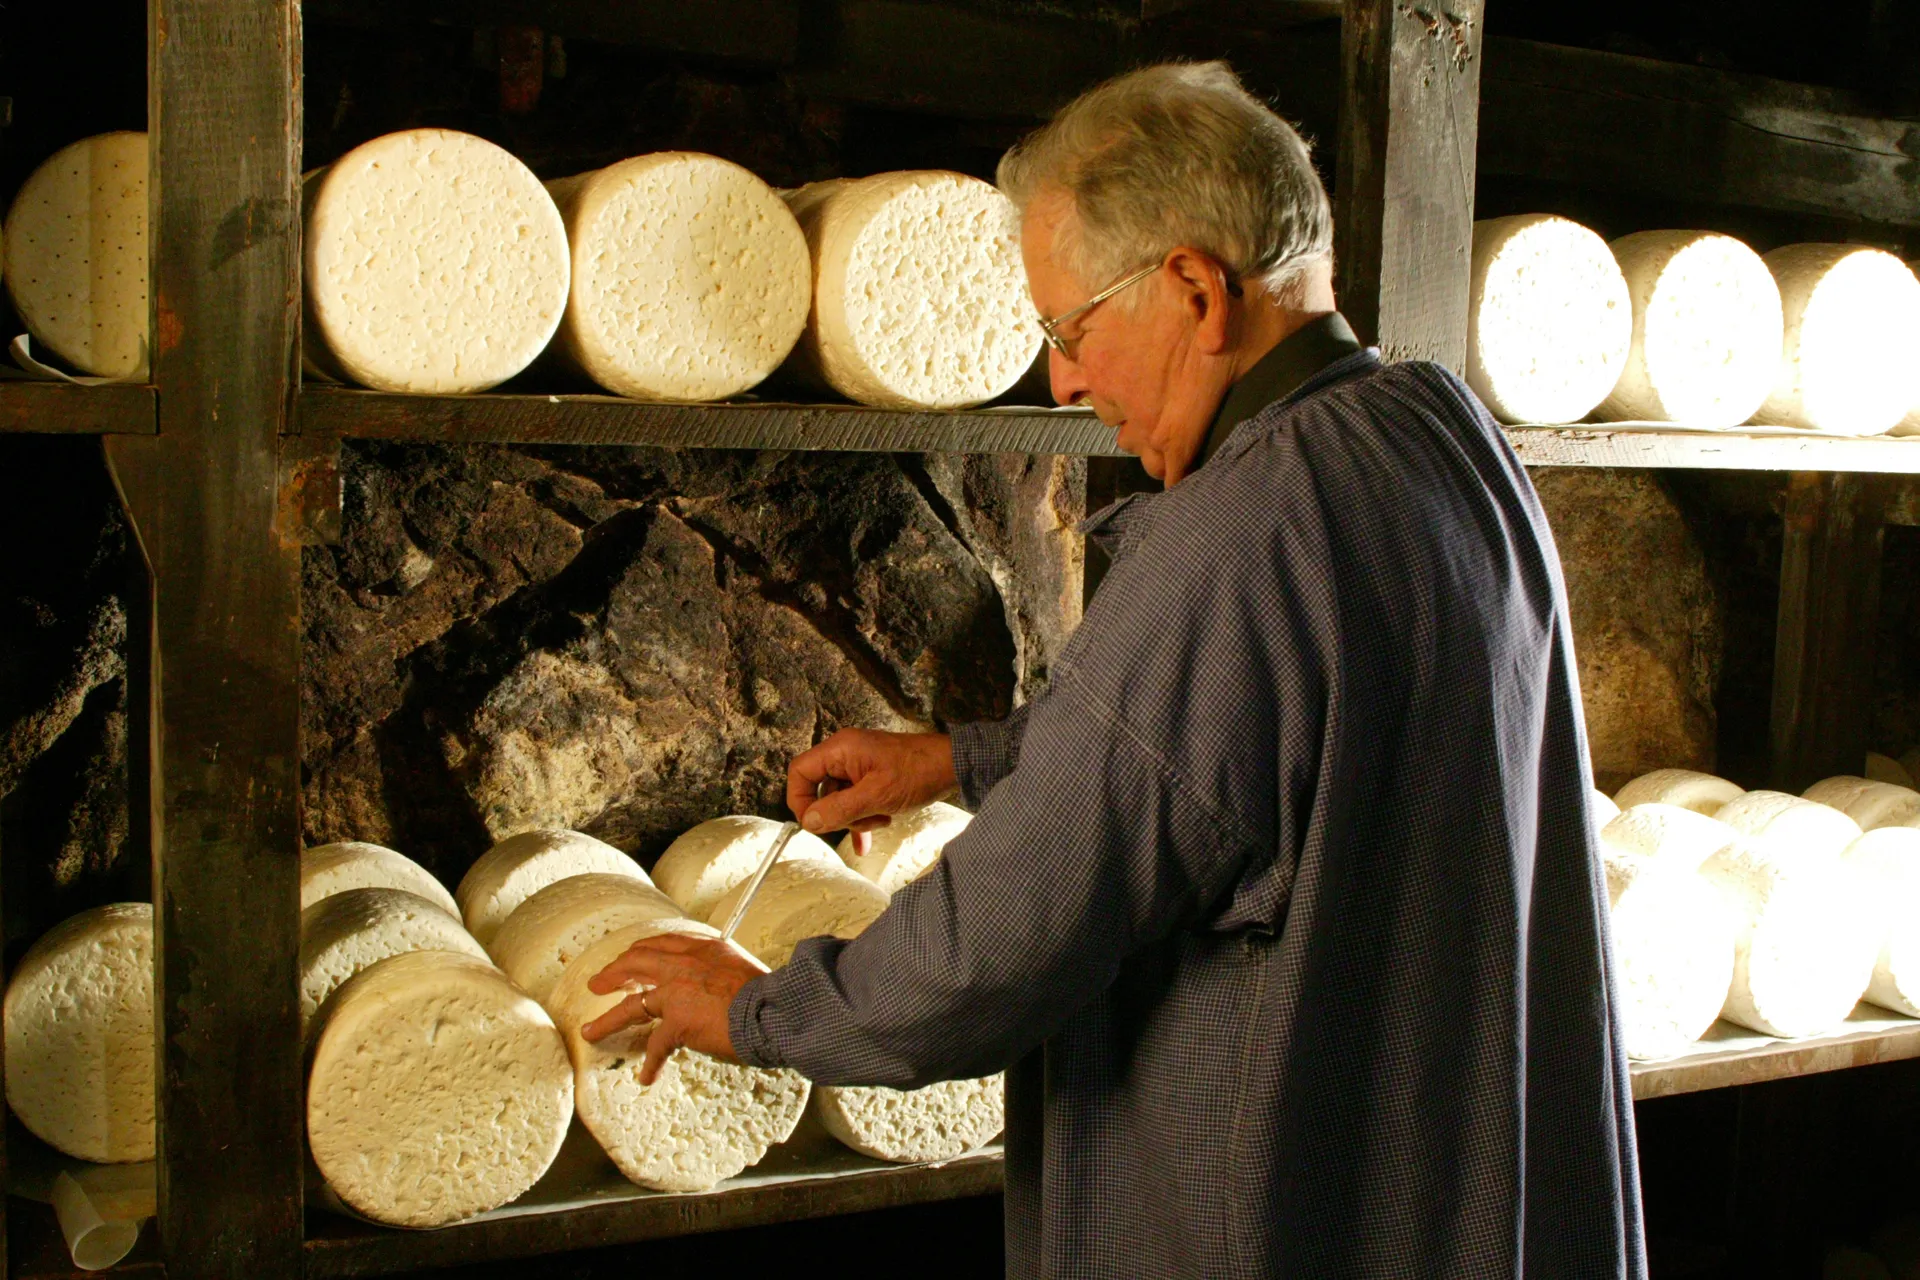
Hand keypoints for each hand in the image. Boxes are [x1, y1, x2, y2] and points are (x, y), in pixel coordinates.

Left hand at [582, 934, 768, 1084]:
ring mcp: (677, 993)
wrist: (777, 1010)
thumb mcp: (742, 967)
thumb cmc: (771, 994)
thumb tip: (716, 989)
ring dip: (607, 1020)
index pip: (662, 944)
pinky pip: (657, 1046)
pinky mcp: (678, 1022)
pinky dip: (651, 1064)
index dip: (640, 952)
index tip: (630, 959)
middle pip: (636, 963)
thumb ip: (721, 972)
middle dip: (613, 973)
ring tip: (590, 1032)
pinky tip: (645, 1076)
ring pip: (631, 1005)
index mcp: (703, 949)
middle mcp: (685, 965)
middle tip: (597, 984)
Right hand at [787, 729, 956, 857]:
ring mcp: (859, 766)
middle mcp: (846, 754)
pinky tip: (866, 844)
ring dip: (855, 818)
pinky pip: (855, 801)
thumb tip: (808, 822)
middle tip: (862, 821)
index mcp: (841, 749)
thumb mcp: (877, 796)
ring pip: (839, 800)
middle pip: (820, 789)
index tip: (813, 823)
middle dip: (838, 814)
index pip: (800, 772)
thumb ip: (840, 809)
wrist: (953, 765)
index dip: (799, 799)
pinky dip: (861, 820)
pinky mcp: (872, 778)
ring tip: (882, 820)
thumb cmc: (918, 773)